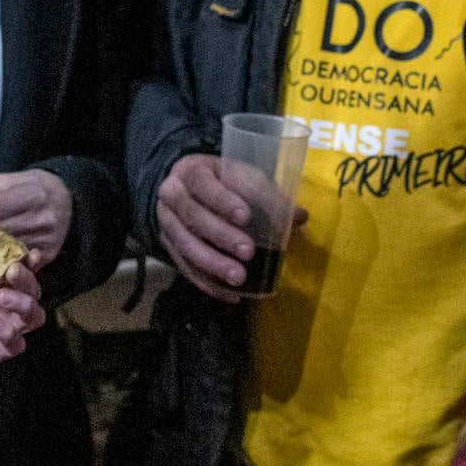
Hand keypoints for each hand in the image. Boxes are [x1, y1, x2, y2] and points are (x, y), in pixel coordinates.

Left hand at [0, 235, 45, 377]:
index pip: (20, 271)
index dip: (29, 262)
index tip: (29, 253)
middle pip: (32, 292)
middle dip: (27, 280)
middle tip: (10, 272)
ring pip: (33, 318)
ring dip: (24, 305)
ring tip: (1, 297)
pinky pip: (16, 345)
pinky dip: (8, 332)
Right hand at [154, 152, 305, 302]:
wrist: (192, 190)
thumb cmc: (225, 183)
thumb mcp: (245, 179)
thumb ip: (268, 196)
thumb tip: (299, 216)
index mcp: (191, 171)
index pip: (202, 184)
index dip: (222, 200)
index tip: (245, 217)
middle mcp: (172, 195)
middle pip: (191, 216)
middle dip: (220, 235)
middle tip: (247, 252)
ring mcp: (166, 222)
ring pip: (184, 245)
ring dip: (212, 264)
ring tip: (239, 279)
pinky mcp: (169, 247)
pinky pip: (184, 267)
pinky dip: (207, 283)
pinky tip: (231, 294)